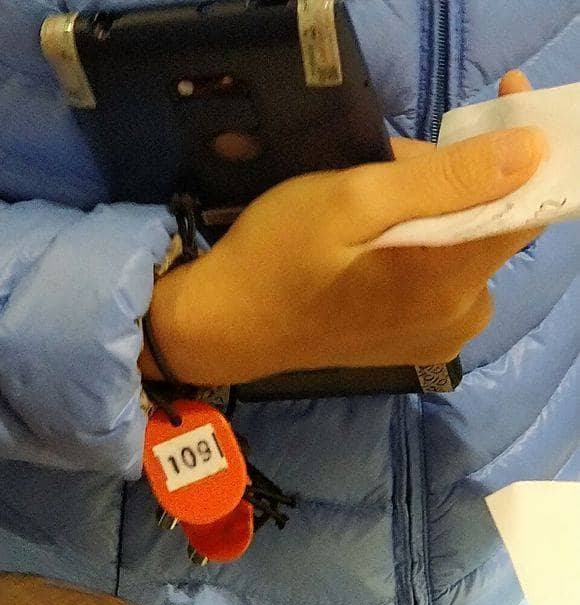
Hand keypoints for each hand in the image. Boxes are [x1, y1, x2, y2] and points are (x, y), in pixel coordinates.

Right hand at [141, 71, 544, 384]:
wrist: (226, 328)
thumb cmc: (276, 258)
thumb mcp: (351, 201)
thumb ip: (445, 180)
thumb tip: (530, 153)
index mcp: (449, 284)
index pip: (527, 210)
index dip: (523, 154)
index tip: (500, 107)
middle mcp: (462, 318)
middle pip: (491, 228)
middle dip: (456, 182)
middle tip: (392, 161)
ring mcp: (442, 336)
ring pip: (466, 249)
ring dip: (435, 211)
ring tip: (372, 200)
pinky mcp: (421, 342)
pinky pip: (446, 277)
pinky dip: (425, 245)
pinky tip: (377, 238)